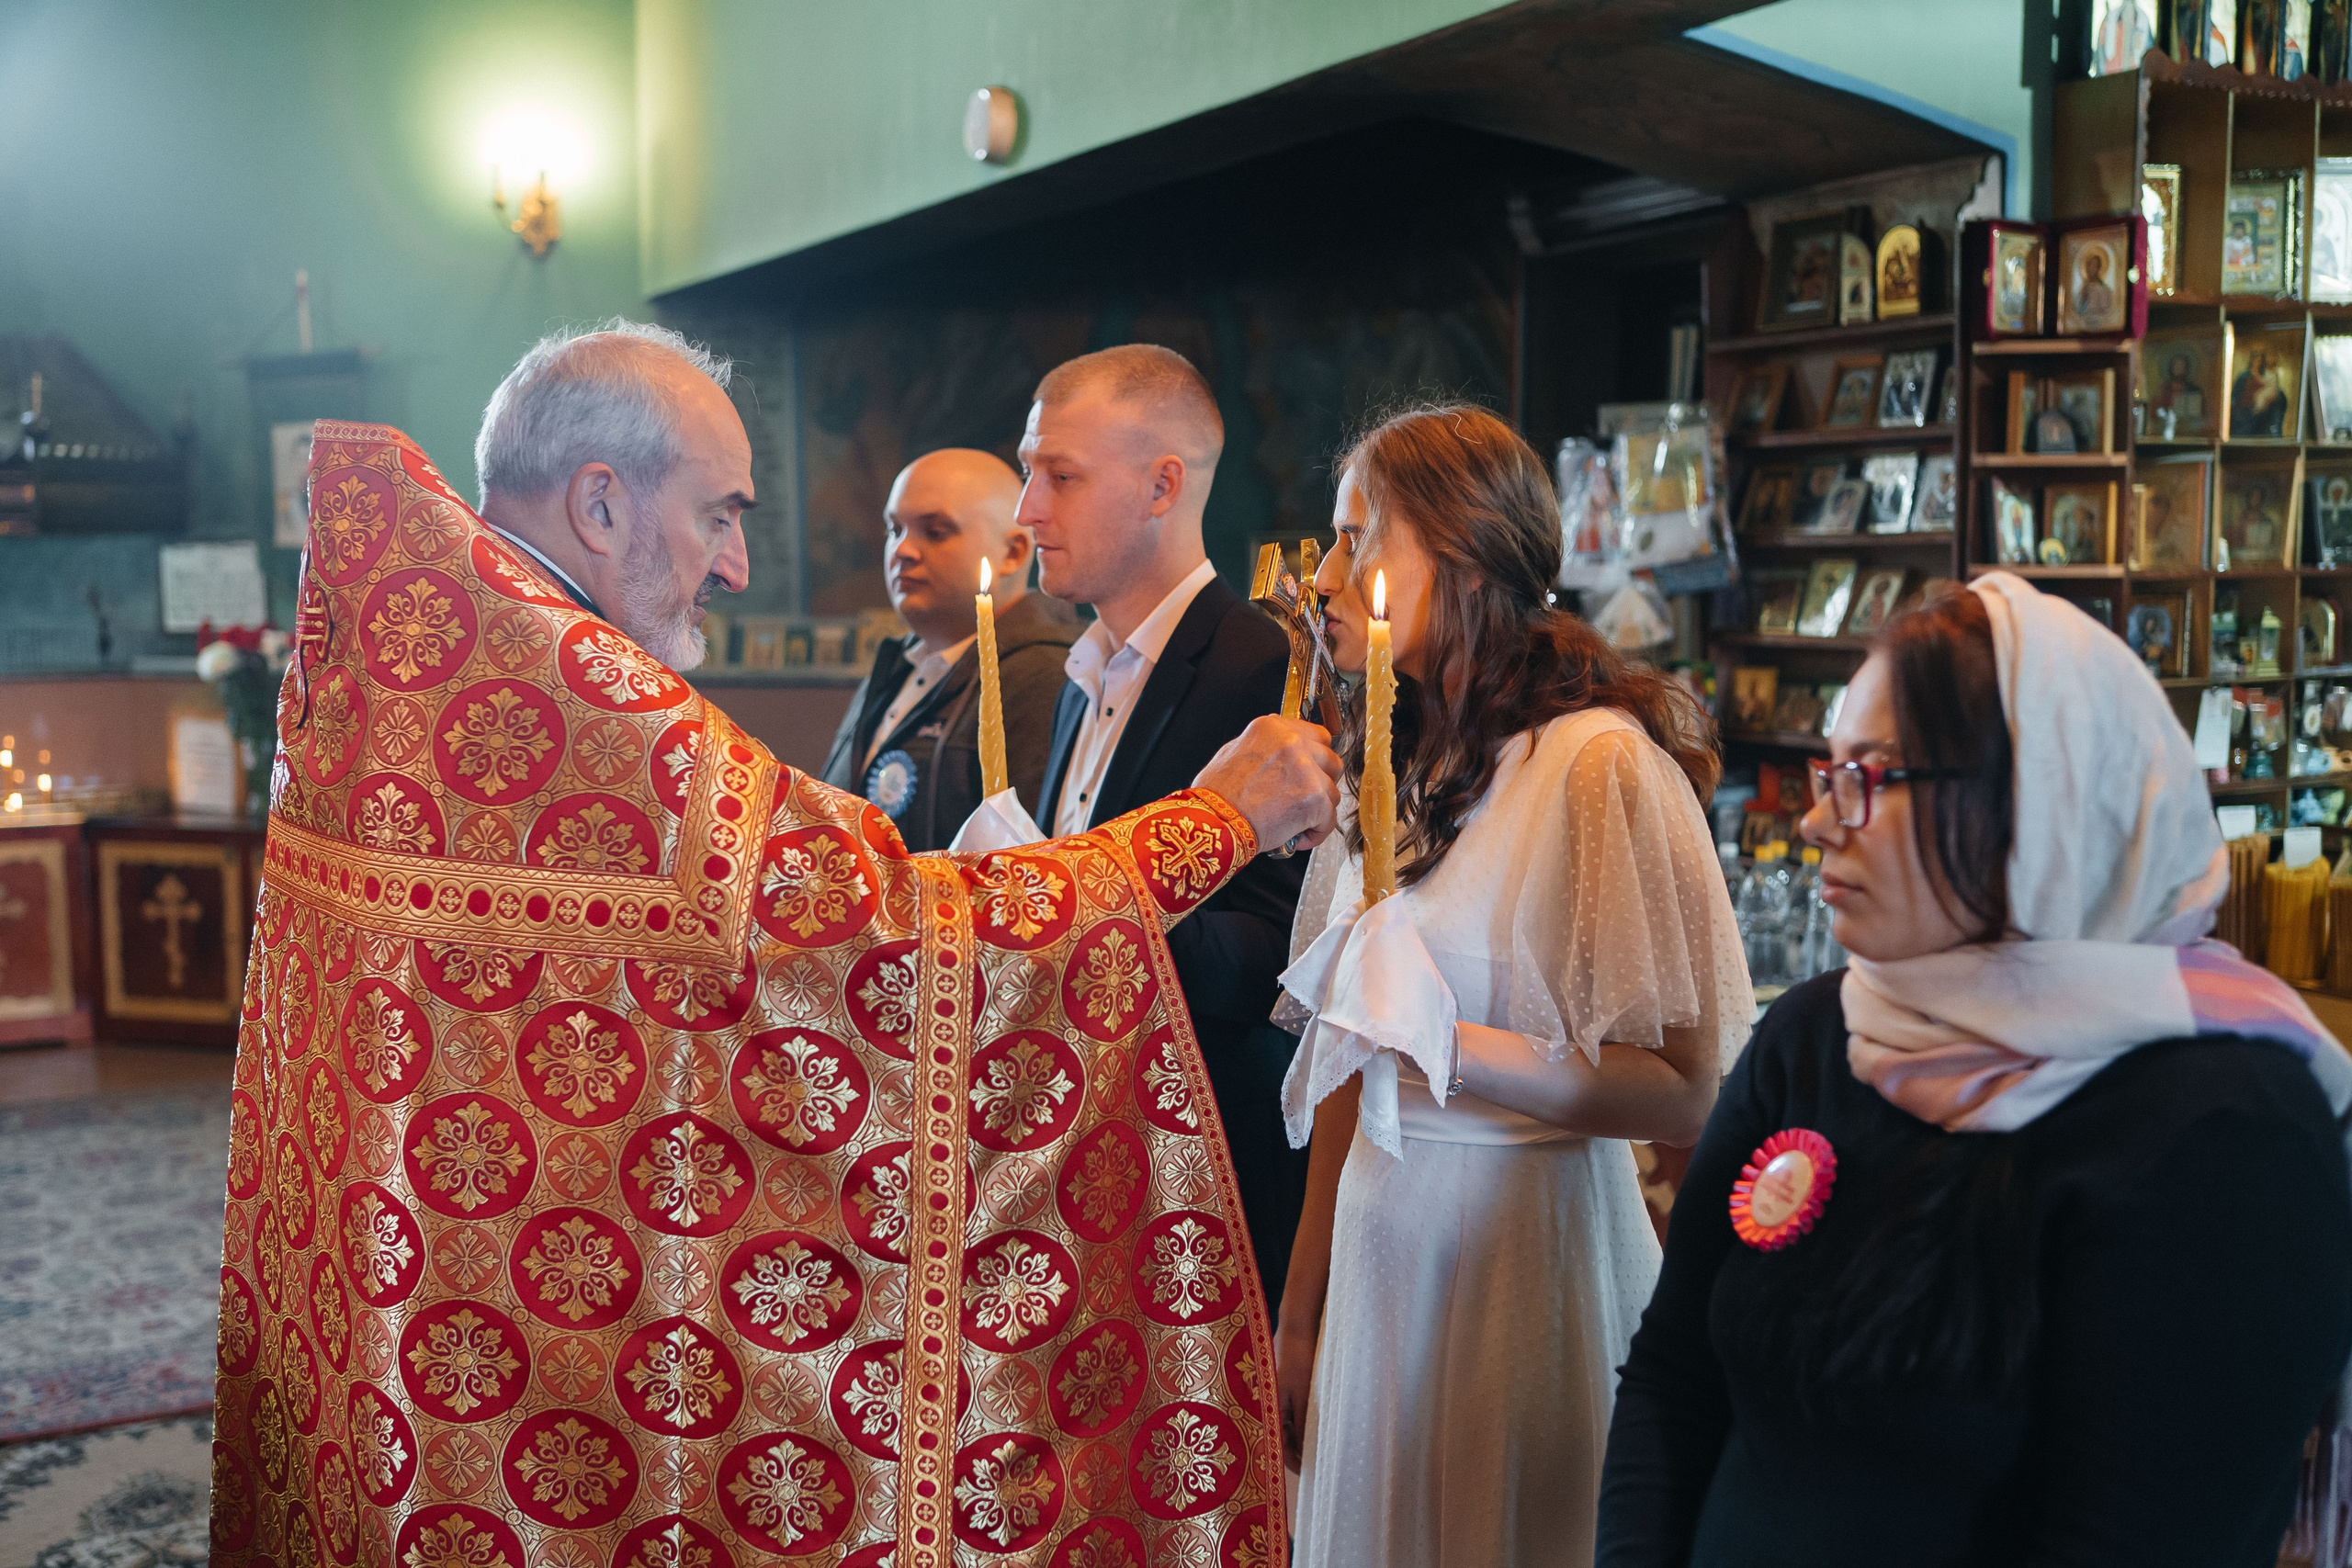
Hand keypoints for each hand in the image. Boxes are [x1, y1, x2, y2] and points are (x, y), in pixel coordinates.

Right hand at [1194, 716, 1340, 854]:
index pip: (1316, 735)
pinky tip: (1298, 836)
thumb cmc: (1216, 795)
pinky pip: (1329, 819)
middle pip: (1331, 760)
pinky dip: (1316, 832)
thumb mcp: (1233, 752)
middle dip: (1322, 781)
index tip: (1313, 770)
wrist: (1214, 820)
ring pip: (1332, 791)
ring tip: (1296, 821)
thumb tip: (1275, 753)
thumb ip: (1263, 747)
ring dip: (1318, 808)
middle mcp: (1293, 743)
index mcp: (1273, 729)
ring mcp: (1307, 770)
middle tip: (1306, 796)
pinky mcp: (1314, 799)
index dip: (1316, 757)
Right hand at [1274, 1317, 1316, 1472]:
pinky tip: (1317, 1423)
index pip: (1277, 1443)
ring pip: (1290, 1423)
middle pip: (1283, 1434)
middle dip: (1297, 1450)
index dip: (1291, 1460)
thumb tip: (1305, 1452)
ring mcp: (1278, 1394)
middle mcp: (1270, 1403)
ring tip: (1321, 1446)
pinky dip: (1303, 1420)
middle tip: (1317, 1462)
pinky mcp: (1287, 1385)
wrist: (1298, 1327)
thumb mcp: (1304, 1395)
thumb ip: (1303, 1423)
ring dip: (1301, 1435)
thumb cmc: (1299, 1360)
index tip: (1307, 1473)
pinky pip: (1294, 1409)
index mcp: (1269, 1407)